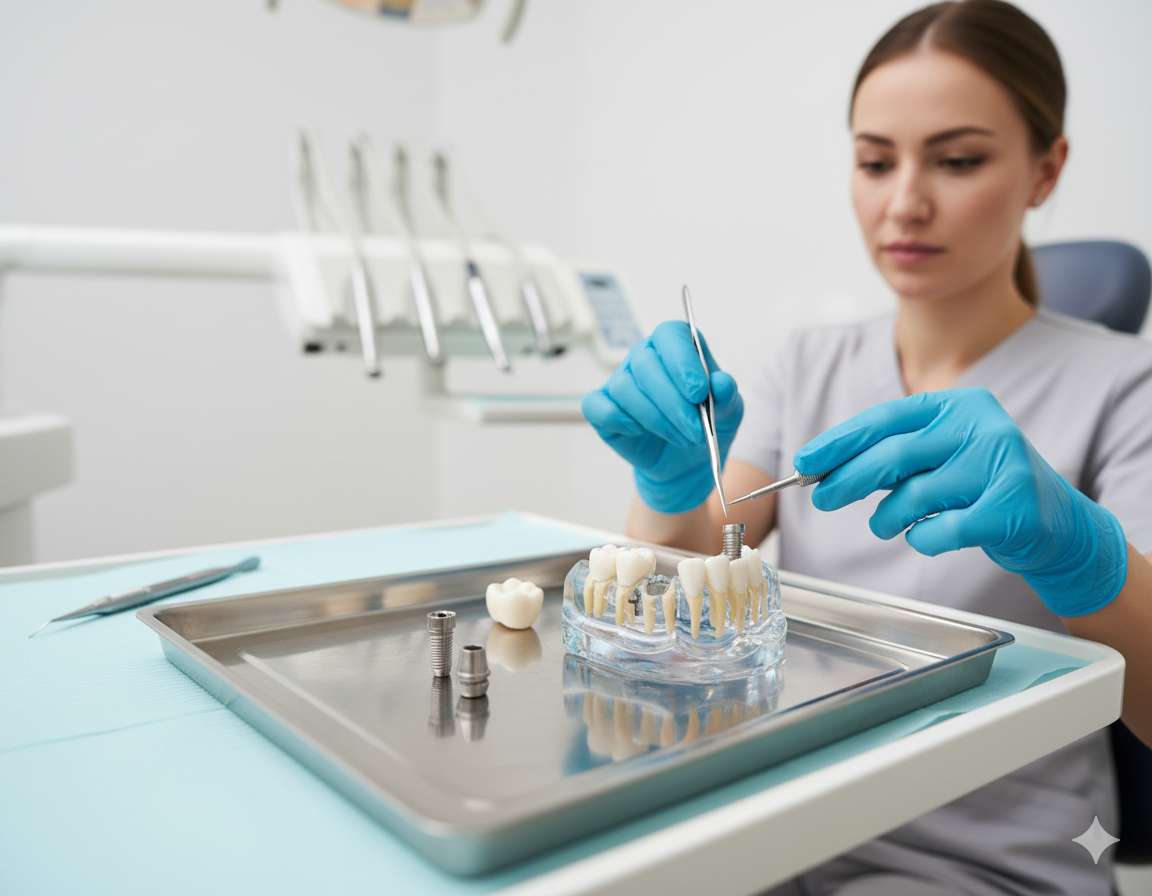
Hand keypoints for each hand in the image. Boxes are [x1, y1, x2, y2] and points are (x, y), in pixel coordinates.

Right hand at [582, 321, 742, 513]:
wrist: (687, 462)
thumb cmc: (706, 425)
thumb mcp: (728, 413)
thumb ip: (727, 396)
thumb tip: (721, 382)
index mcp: (675, 346)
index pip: (670, 335)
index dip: (682, 360)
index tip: (699, 393)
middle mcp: (643, 357)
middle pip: (645, 363)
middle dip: (672, 401)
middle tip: (696, 429)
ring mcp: (620, 381)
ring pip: (624, 388)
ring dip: (655, 418)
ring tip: (682, 438)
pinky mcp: (602, 408)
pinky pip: (596, 405)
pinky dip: (616, 418)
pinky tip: (639, 431)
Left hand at [794, 387, 1127, 616]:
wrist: (1056, 524)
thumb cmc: (981, 486)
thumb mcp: (939, 457)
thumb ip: (892, 457)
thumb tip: (822, 469)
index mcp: (960, 405)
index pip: (887, 419)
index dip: (840, 441)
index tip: (805, 462)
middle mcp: (983, 428)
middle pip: (895, 454)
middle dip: (847, 479)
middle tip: (820, 499)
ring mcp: (1001, 466)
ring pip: (914, 496)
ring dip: (888, 518)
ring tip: (887, 524)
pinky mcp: (1012, 509)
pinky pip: (942, 531)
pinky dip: (923, 540)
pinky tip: (927, 536)